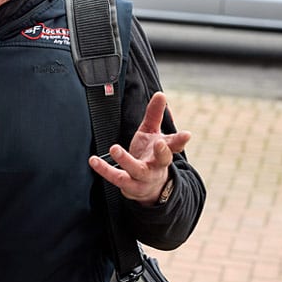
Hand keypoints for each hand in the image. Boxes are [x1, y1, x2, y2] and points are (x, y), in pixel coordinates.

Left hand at [88, 92, 190, 206]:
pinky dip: (104, 170)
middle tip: (160, 142)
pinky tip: (93, 160)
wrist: (148, 187)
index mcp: (164, 152)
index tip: (187, 134)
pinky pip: (116, 178)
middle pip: (163, 160)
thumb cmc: (150, 155)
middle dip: (163, 152)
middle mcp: (157, 166)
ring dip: (126, 160)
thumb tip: (161, 94)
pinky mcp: (129, 186)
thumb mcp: (153, 134)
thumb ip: (155, 115)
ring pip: (136, 170)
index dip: (181, 140)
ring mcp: (143, 178)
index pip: (174, 145)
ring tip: (114, 148)